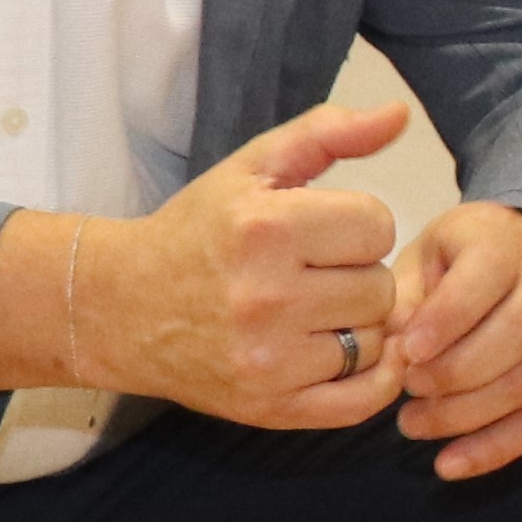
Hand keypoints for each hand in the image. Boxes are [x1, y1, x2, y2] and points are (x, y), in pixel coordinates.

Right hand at [80, 101, 414, 430]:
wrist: (121, 309)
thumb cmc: (196, 232)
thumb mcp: (251, 168)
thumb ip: (327, 133)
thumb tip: (400, 114)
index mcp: (266, 228)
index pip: (378, 226)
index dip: (357, 226)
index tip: (322, 233)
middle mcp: (268, 296)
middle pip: (382, 287)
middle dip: (358, 275)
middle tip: (316, 276)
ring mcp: (270, 360)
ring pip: (377, 340)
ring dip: (358, 326)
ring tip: (315, 313)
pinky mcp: (272, 408)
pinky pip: (365, 399)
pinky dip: (368, 377)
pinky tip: (338, 352)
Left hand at [384, 200, 521, 481]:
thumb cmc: (465, 257)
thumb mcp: (428, 255)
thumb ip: (406, 296)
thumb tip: (387, 347)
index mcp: (505, 242)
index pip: (486, 277)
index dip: (447, 319)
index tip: (407, 351)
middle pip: (518, 334)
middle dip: (457, 372)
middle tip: (409, 388)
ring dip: (468, 415)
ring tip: (413, 424)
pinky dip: (497, 449)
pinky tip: (451, 464)